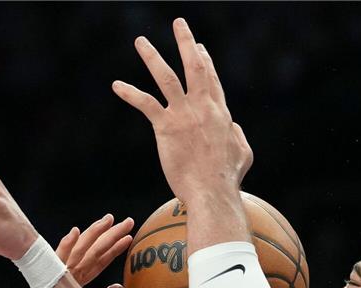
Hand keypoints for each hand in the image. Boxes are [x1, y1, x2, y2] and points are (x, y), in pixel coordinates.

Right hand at [25, 214, 132, 287]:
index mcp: (74, 282)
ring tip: (111, 221)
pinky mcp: (49, 284)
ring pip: (79, 252)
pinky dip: (65, 247)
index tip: (128, 235)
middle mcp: (66, 276)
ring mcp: (57, 278)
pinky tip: (74, 233)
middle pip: (90, 251)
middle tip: (126, 221)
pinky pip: (58, 262)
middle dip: (108, 235)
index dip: (112, 248)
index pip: (97, 261)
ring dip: (95, 235)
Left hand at [112, 18, 251, 206]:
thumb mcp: (243, 153)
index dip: (205, 61)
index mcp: (220, 112)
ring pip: (167, 77)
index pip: (211, 79)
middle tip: (178, 23)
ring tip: (141, 41)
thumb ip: (238, 135)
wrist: (212, 190)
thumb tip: (234, 127)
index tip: (199, 47)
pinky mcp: (166, 127)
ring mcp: (184, 114)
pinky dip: (130, 93)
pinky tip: (117, 85)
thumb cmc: (227, 178)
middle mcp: (203, 107)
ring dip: (152, 57)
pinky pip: (146, 103)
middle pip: (195, 66)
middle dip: (186, 42)